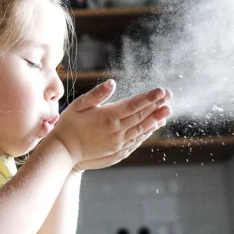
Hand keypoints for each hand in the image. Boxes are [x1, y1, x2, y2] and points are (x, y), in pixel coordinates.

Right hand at [51, 79, 171, 172]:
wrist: (64, 151)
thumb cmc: (69, 125)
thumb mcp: (79, 105)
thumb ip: (97, 94)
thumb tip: (112, 82)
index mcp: (108, 116)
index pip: (134, 104)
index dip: (149, 97)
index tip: (162, 90)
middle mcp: (117, 130)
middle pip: (141, 116)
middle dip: (157, 106)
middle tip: (169, 97)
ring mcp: (119, 142)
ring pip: (142, 129)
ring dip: (155, 119)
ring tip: (167, 111)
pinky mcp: (118, 151)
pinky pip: (137, 141)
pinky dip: (147, 133)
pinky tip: (153, 127)